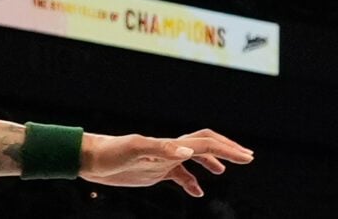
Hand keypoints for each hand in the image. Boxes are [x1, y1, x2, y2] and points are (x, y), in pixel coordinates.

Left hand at [80, 130, 252, 196]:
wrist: (90, 159)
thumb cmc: (111, 152)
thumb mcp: (135, 149)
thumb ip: (161, 148)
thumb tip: (187, 152)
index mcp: (172, 145)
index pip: (207, 144)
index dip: (228, 150)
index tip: (246, 157)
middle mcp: (172, 150)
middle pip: (208, 145)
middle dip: (228, 150)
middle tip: (247, 157)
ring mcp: (165, 161)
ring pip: (196, 158)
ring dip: (213, 162)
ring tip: (225, 171)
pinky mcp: (156, 172)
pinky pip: (181, 176)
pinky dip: (192, 182)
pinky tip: (198, 192)